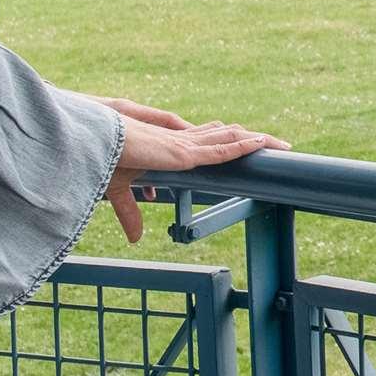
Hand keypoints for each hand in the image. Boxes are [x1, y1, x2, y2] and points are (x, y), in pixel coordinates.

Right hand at [103, 105, 286, 239]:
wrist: (91, 146)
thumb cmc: (102, 161)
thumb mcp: (120, 191)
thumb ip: (131, 213)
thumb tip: (136, 238)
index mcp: (173, 148)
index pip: (210, 142)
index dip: (231, 141)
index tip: (250, 142)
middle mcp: (184, 142)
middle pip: (228, 137)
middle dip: (253, 141)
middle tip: (279, 145)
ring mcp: (186, 146)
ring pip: (232, 140)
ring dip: (259, 141)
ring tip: (284, 145)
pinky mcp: (183, 153)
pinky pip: (221, 149)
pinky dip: (243, 146)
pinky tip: (262, 144)